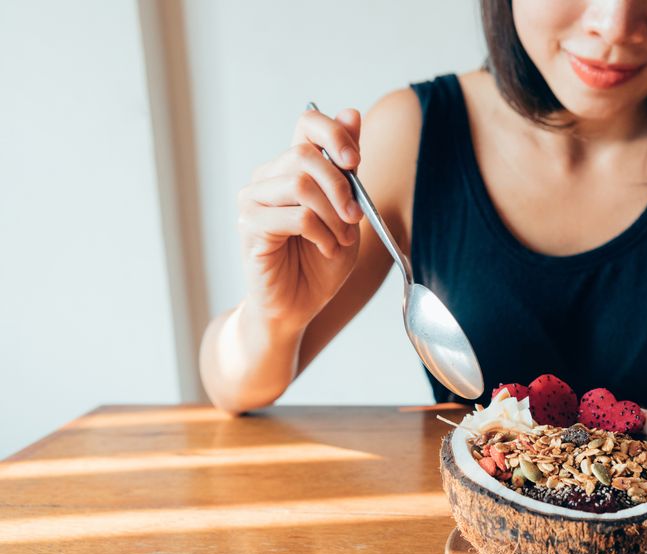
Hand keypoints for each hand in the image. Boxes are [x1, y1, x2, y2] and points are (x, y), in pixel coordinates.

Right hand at [236, 107, 364, 330]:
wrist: (298, 306)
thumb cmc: (320, 262)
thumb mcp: (347, 212)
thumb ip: (348, 168)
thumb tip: (352, 112)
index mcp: (293, 167)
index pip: (307, 122)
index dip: (334, 133)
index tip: (355, 162)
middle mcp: (268, 176)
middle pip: (305, 154)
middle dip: (341, 187)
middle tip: (354, 218)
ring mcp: (254, 199)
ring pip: (300, 184)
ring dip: (333, 215)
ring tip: (340, 240)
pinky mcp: (250, 225)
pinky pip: (295, 215)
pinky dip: (321, 234)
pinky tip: (324, 248)